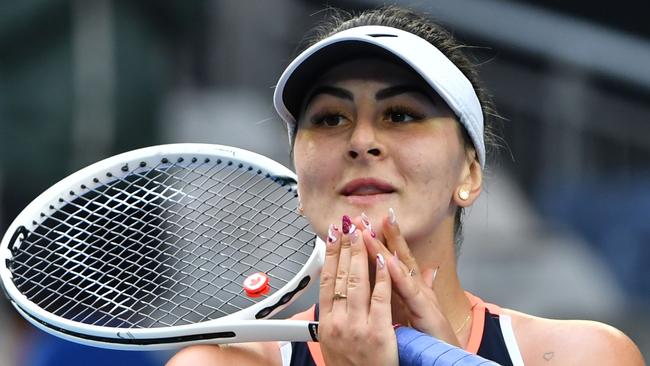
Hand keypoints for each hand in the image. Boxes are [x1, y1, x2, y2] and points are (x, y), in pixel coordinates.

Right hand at [318, 216, 397, 365]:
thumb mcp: (334, 344)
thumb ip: (335, 318)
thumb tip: (332, 300)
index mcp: (327, 324)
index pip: (326, 281)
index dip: (330, 256)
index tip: (332, 236)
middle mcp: (338, 323)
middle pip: (340, 276)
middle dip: (345, 247)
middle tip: (348, 225)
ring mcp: (357, 327)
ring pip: (357, 282)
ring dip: (361, 253)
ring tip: (363, 232)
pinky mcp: (377, 333)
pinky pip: (380, 298)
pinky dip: (381, 277)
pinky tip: (383, 259)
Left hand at [363, 210, 459, 345]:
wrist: (447, 358)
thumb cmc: (433, 337)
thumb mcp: (421, 311)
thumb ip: (417, 290)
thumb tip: (428, 271)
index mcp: (411, 288)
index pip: (394, 258)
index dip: (381, 239)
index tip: (366, 221)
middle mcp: (417, 288)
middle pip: (395, 257)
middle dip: (378, 235)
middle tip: (362, 216)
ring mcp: (423, 298)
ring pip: (400, 269)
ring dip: (384, 247)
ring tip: (369, 229)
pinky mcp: (426, 312)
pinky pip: (409, 292)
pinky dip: (398, 276)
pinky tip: (388, 261)